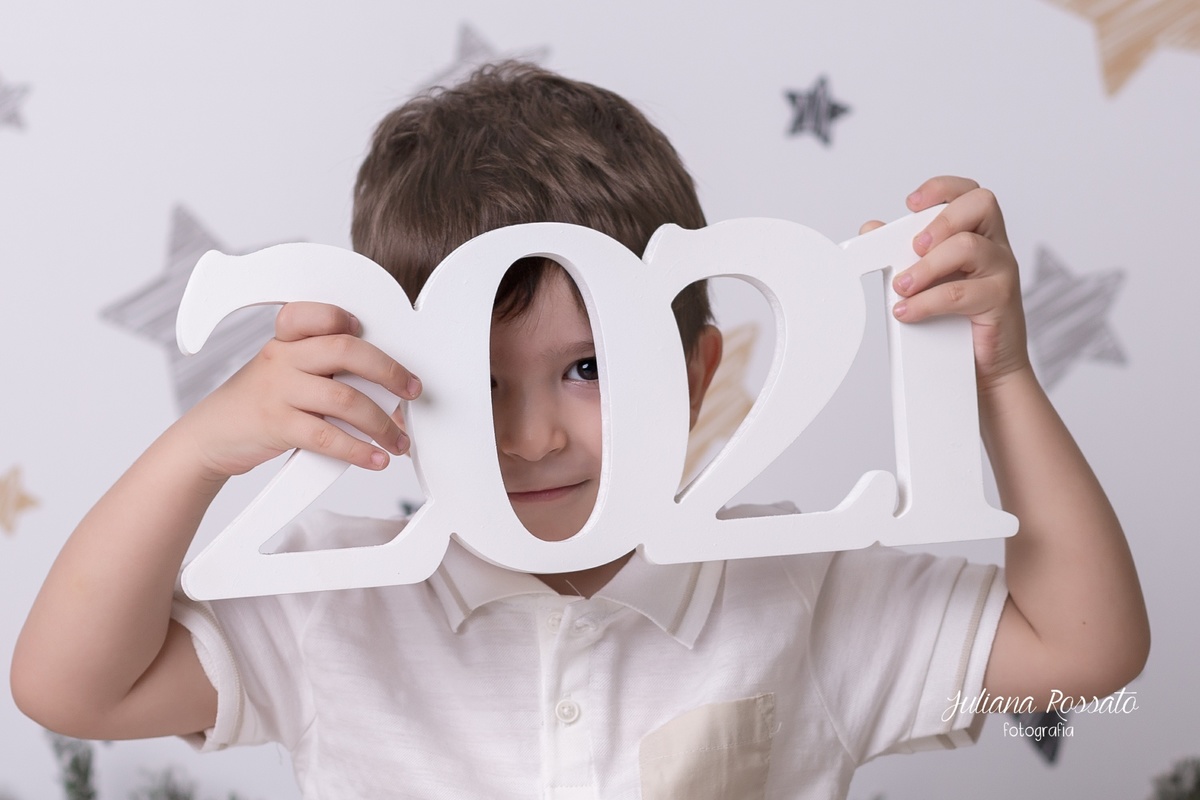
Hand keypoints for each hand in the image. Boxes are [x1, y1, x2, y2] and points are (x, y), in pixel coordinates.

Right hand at [176, 302, 420, 481]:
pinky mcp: (277, 424)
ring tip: (398, 442)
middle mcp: (282, 358)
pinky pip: (328, 435)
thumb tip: (388, 393)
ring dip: (381, 424)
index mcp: (286, 340)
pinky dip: (359, 450)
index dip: (344, 319)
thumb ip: (326, 372)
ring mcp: (278, 390)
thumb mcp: (285, 375)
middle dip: (389, 371)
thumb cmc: (261, 405)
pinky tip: (376, 459)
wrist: (210, 438)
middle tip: (412, 390)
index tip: (372, 335)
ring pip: (344, 399)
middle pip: (345, 350)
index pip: (314, 314)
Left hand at [861, 176, 1031, 390]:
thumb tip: (871, 228)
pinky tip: (907, 311)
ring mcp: (1002, 272)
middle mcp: (996, 247)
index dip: (942, 189)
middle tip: (914, 247)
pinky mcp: (1000, 301)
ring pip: (968, 247)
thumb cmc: (959, 320)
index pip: (970, 194)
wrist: (987, 366)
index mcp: (980, 235)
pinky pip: (960, 292)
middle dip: (940, 220)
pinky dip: (926, 302)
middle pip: (981, 205)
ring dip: (926, 266)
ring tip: (902, 287)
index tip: (911, 203)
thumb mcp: (928, 279)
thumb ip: (903, 252)